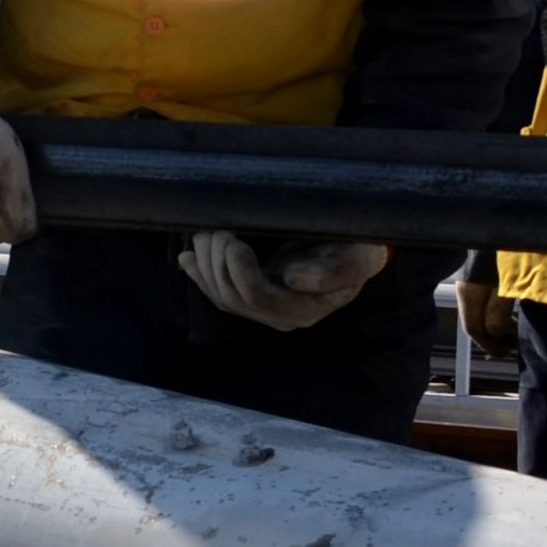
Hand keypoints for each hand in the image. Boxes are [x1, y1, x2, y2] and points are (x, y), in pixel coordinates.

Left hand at [181, 232, 392, 330]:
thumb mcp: (358, 258)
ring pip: (222, 296)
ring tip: (202, 235)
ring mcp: (266, 310)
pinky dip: (199, 274)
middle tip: (214, 230)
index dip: (236, 270)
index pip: (257, 297)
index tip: (232, 240)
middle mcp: (282, 316)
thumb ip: (332, 271)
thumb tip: (293, 279)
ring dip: (204, 266)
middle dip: (215, 263)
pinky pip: (220, 293)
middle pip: (233, 297)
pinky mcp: (254, 298)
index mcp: (305, 308)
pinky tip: (187, 258)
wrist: (358, 253)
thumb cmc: (360, 251)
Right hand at [456, 263, 515, 354]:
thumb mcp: (505, 288)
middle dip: (493, 337)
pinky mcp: (482, 273)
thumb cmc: (505, 257)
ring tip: (515, 331)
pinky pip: (486, 301)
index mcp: (468, 296)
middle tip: (513, 345)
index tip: (505, 353)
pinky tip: (511, 312)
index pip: (472, 329)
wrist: (502, 225)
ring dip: (497, 324)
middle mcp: (465, 290)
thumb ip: (498, 314)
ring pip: (481, 311)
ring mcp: (472, 281)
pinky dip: (498, 312)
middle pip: (475, 321)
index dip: (488, 345)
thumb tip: (494, 334)